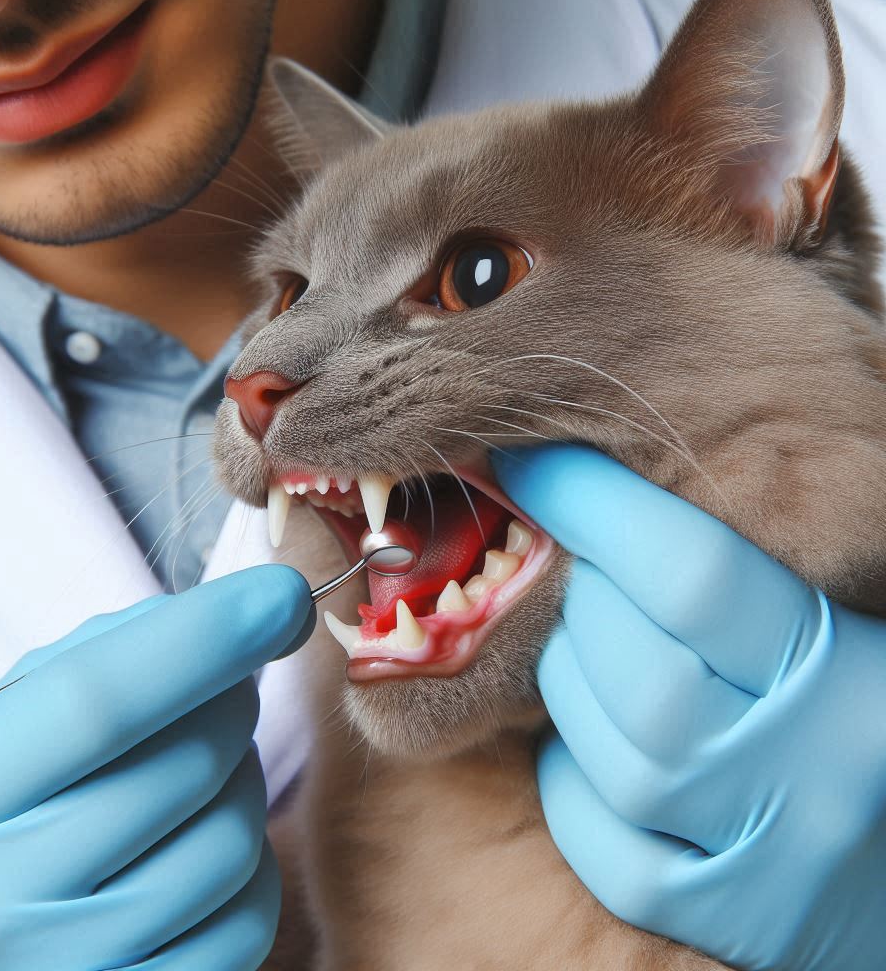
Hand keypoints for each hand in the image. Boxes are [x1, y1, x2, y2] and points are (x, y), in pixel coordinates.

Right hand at [0, 565, 313, 970]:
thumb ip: (90, 667)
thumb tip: (235, 628)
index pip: (95, 702)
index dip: (202, 638)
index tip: (279, 593)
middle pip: (184, 768)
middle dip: (234, 701)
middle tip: (227, 683)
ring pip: (229, 846)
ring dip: (246, 780)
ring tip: (209, 766)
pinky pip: (243, 925)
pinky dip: (251, 866)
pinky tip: (205, 840)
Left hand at [492, 445, 885, 970]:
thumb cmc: (856, 712)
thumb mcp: (836, 631)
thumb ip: (742, 580)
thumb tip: (605, 501)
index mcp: (851, 674)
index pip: (693, 575)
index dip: (592, 505)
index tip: (530, 461)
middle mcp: (814, 773)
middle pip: (635, 668)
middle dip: (581, 601)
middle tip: (584, 574)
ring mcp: (767, 863)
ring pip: (609, 754)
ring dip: (571, 685)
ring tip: (594, 656)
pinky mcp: (723, 921)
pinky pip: (599, 842)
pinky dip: (573, 783)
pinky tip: (595, 751)